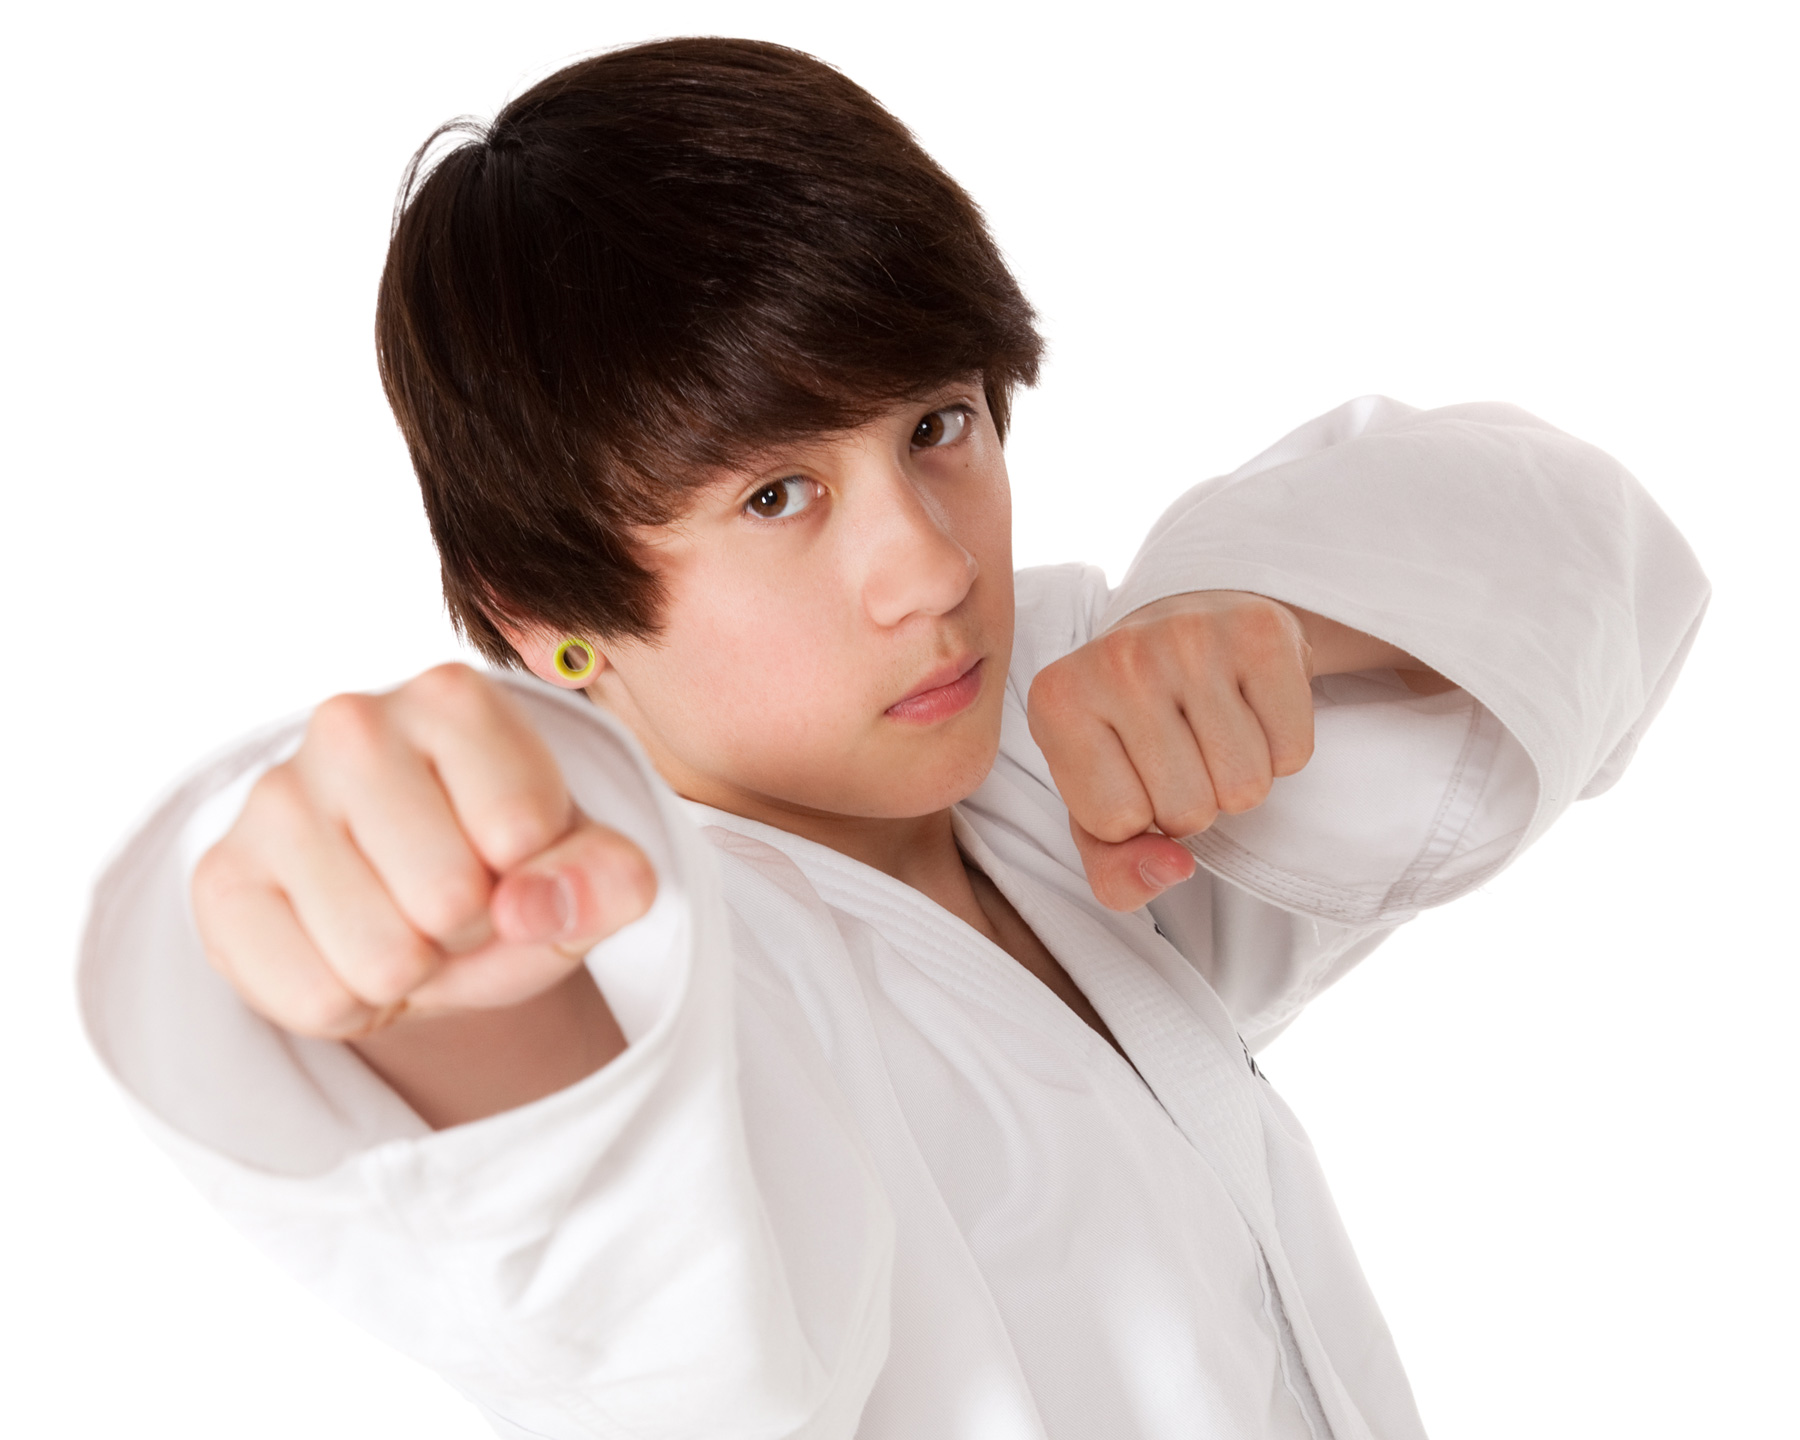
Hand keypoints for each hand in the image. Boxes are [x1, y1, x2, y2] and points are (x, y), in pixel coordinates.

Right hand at [192, 664, 656, 1041]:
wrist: (419, 913)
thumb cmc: (511, 871)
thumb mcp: (589, 873)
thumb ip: (610, 879)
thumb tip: (534, 905)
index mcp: (455, 698)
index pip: (522, 830)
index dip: (535, 878)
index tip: (511, 860)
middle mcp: (352, 724)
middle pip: (448, 900)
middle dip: (468, 930)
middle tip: (452, 903)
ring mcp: (274, 797)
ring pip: (380, 959)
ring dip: (410, 971)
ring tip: (404, 923)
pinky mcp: (222, 876)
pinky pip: (313, 998)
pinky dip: (350, 1004)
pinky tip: (346, 947)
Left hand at [1027, 591, 1315, 911]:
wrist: (1184, 630)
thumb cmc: (1130, 734)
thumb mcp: (1098, 810)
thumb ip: (1115, 871)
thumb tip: (1174, 869)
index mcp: (1056, 700)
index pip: (1117, 824)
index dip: (1136, 817)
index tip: (1133, 770)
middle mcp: (1116, 659)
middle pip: (1187, 811)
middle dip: (1193, 802)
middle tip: (1181, 750)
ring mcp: (1189, 636)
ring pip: (1245, 787)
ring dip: (1238, 781)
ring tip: (1212, 731)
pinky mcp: (1261, 631)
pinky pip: (1292, 752)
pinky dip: (1280, 750)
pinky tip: (1248, 709)